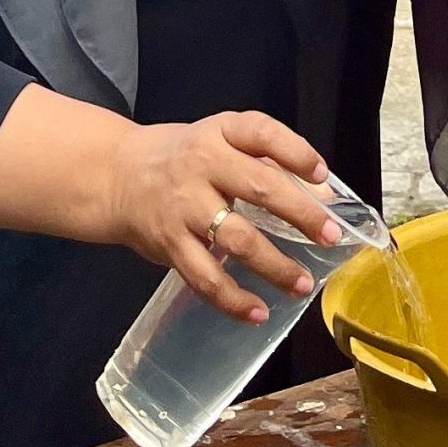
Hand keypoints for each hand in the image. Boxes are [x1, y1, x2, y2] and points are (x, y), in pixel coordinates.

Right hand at [87, 108, 345, 322]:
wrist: (116, 174)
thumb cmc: (184, 157)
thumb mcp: (221, 141)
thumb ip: (269, 161)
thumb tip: (324, 196)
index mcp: (221, 133)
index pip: (263, 134)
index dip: (297, 152)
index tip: (323, 175)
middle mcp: (203, 165)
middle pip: (260, 188)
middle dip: (301, 216)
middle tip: (331, 237)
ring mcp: (185, 207)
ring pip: (237, 240)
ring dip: (275, 266)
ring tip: (303, 285)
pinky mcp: (170, 243)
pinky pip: (205, 277)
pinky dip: (233, 299)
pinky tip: (257, 312)